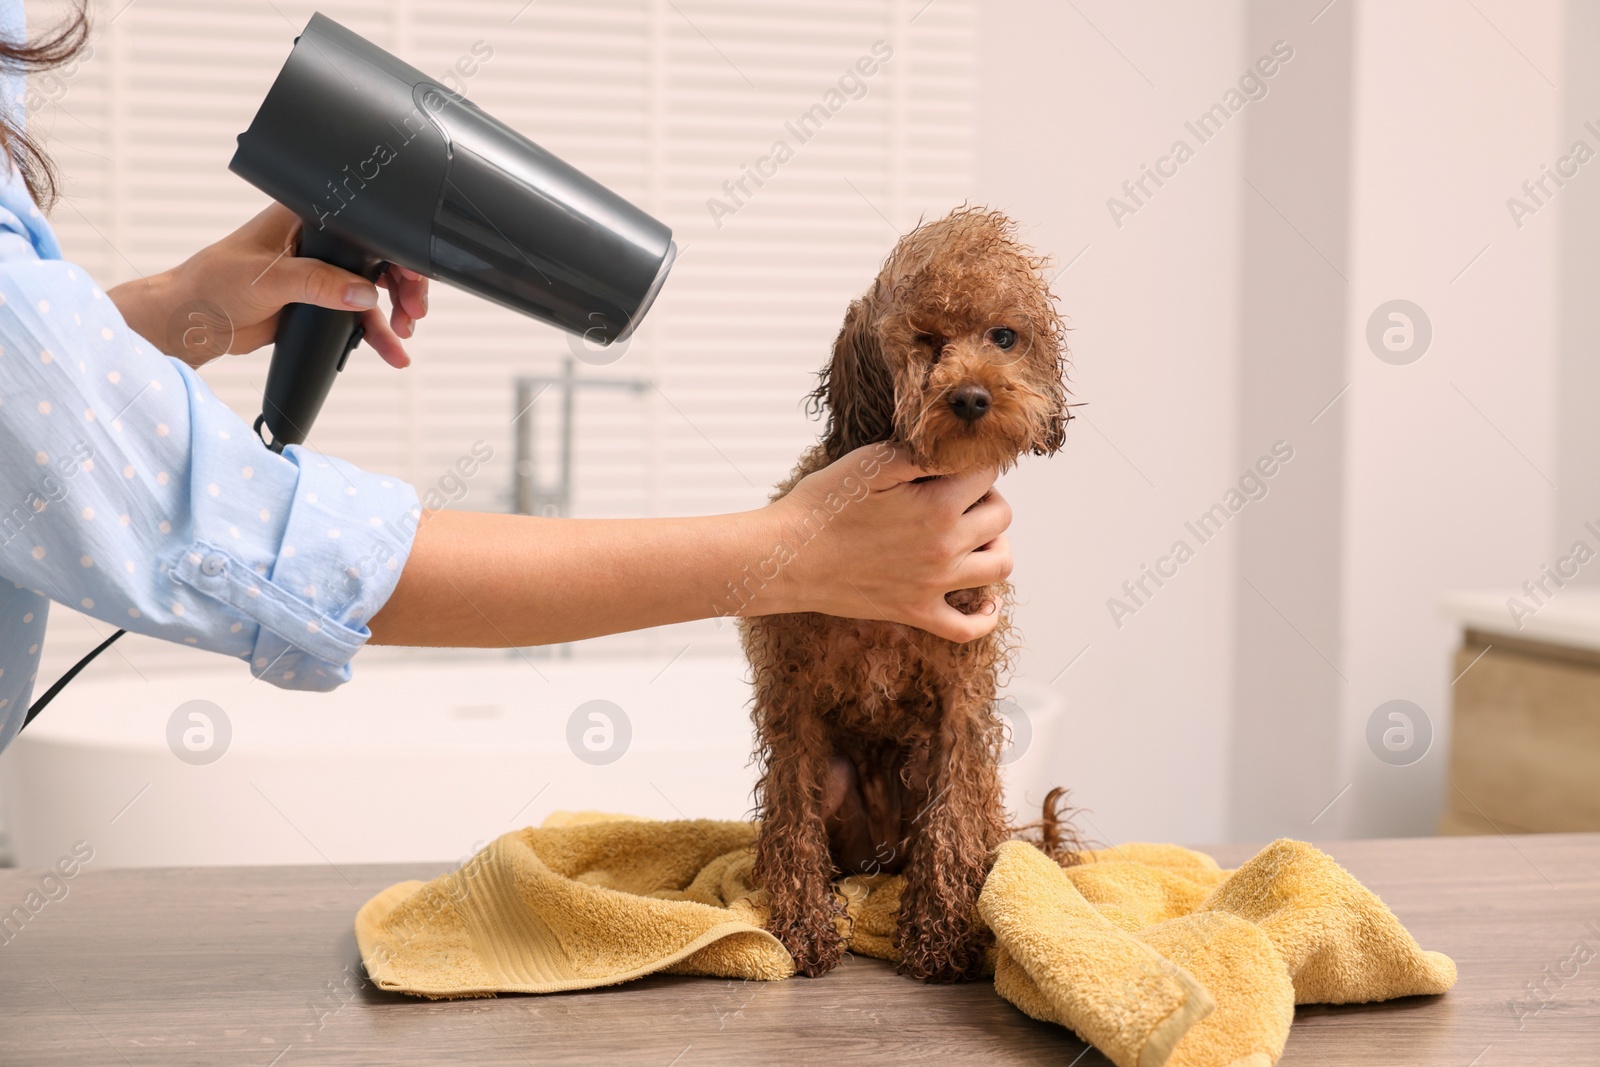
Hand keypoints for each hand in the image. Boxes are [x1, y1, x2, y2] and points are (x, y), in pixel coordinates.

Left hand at [108, 202, 428, 368]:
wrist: (191, 323)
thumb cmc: (212, 284)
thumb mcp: (269, 278)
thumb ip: (319, 283)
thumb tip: (365, 293)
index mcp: (304, 217)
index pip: (363, 224)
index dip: (393, 247)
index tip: (410, 273)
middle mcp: (316, 241)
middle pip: (376, 259)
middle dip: (402, 286)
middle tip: (413, 312)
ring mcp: (320, 273)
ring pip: (371, 290)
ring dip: (391, 313)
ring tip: (404, 334)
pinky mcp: (318, 303)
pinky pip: (356, 316)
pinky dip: (375, 332)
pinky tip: (390, 348)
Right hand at [760, 444, 1012, 641]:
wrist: (786, 558)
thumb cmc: (821, 506)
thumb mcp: (869, 462)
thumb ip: (919, 452)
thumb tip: (953, 448)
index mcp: (937, 506)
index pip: (986, 473)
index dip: (974, 462)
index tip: (956, 462)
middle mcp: (945, 547)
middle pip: (1001, 517)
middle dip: (987, 498)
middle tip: (959, 494)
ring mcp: (934, 585)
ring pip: (999, 566)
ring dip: (996, 545)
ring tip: (976, 535)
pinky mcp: (917, 613)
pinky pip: (969, 628)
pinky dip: (987, 616)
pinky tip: (987, 601)